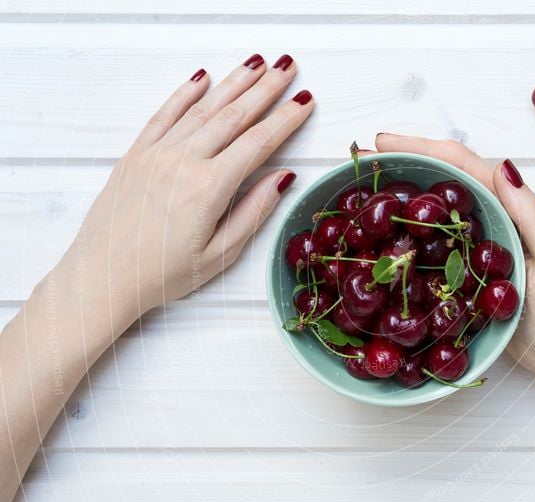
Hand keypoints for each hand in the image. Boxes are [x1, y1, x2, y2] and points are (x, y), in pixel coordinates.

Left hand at [62, 54, 312, 315]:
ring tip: (257, 65)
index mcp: (209, 188)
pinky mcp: (136, 154)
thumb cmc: (162, 274)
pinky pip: (164, 114)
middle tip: (287, 68)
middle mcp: (183, 162)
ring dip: (233, 84)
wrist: (103, 276)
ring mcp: (157, 154)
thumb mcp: (220, 254)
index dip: (285, 120)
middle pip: (234, 116)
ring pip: (203, 109)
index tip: (304, 102)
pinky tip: (203, 78)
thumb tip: (283, 178)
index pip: (258, 143)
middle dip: (265, 89)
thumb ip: (253, 213)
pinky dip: (185, 94)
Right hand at [375, 134, 534, 380]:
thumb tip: (503, 168)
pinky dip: (400, 234)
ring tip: (359, 186)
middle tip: (362, 158)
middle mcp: (484, 219)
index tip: (384, 142)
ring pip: (428, 210)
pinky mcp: (455, 272)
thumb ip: (533, 216)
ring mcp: (466, 246)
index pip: (463, 167)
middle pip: (439, 180)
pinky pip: (424, 245)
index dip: (423, 148)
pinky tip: (375, 234)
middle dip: (402, 162)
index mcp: (507, 208)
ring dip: (396, 195)